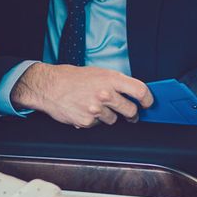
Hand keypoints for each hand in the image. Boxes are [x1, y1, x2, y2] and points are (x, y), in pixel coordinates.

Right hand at [11, 63, 152, 127]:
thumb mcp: (98, 72)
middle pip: (131, 110)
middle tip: (129, 113)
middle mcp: (105, 94)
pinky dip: (94, 120)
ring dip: (109, 116)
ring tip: (95, 106)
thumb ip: (116, 82)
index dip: (147, 99)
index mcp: (111, 79)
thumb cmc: (73, 77)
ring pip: (114, 120)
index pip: (140, 90)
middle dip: (131, 113)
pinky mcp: (87, 121)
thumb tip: (132, 92)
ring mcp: (96, 109)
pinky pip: (98, 124)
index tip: (147, 103)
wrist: (49, 86)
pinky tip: (84, 110)